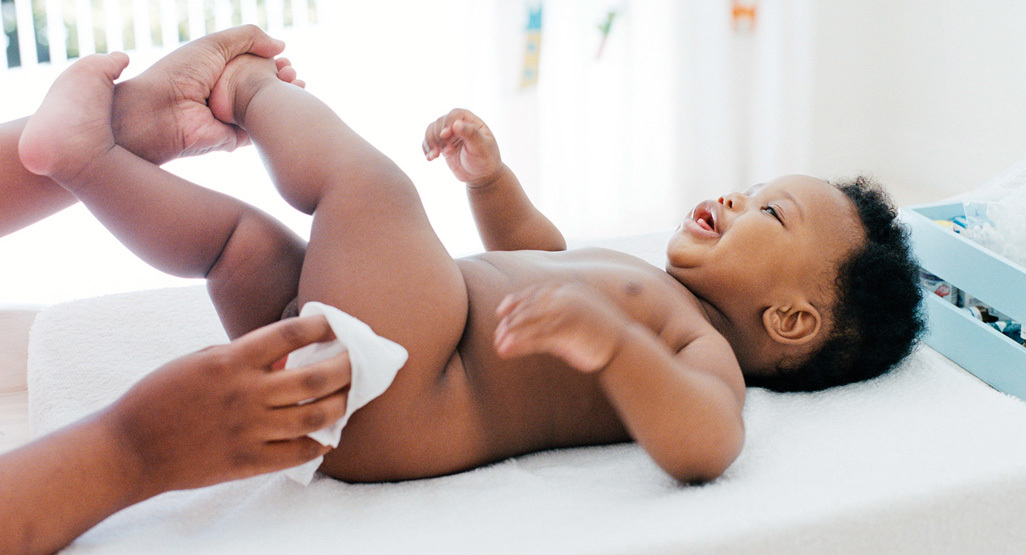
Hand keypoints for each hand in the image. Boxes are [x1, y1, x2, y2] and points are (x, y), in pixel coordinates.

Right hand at [107, 315, 349, 494]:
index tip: (337, 324)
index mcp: (231, 361)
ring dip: (340, 405)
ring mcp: (248, 430)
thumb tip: (287, 355)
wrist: (130, 447)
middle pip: (315, 378)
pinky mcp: (246, 461)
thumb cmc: (162, 395)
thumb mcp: (201, 360)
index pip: (289, 335)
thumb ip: (244, 357)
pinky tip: (328, 437)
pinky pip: (296, 453)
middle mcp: (245, 394)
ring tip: (350, 397)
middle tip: (360, 361)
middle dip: (346, 367)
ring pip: (314, 416)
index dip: (320, 326)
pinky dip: (318, 445)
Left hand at [111, 25, 301, 164]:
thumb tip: (281, 45)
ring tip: (296, 84)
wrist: (161, 112)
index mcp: (219, 69)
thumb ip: (248, 38)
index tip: (285, 59)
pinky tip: (290, 106)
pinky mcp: (235, 139)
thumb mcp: (214, 44)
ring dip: (286, 96)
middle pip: (264, 85)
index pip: (254, 64)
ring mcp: (231, 117)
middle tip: (292, 73)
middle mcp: (226, 93)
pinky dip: (278, 119)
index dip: (273, 61)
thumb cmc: (179, 74)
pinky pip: (261, 130)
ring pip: (267, 107)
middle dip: (283, 77)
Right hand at [423, 108, 502, 186]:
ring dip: (430, 143)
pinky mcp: (442, 145)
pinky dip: (426, 149)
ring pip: (431, 131)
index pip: (454, 115)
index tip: (444, 136)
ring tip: (434, 156)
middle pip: (439, 122)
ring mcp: (449, 135)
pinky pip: (428, 142)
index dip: (447, 123)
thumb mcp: (481, 147)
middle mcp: (458, 124)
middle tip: (446, 152)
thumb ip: (470, 133)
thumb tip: (456, 124)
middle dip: (438, 137)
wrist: (482, 175)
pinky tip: (429, 158)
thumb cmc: (486, 159)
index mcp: (470, 121)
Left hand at [494, 283, 628, 371]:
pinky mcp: (567, 331)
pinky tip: (507, 350)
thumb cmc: (600, 333)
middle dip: (510, 323)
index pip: (535, 292)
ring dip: (511, 335)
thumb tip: (536, 319)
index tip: (501, 312)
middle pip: (529, 308)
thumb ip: (559, 310)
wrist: (625, 347)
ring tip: (499, 347)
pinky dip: (519, 344)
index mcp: (569, 290)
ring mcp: (567, 313)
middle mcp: (566, 298)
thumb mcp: (580, 312)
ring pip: (529, 322)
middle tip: (497, 337)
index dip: (516, 301)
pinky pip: (537, 337)